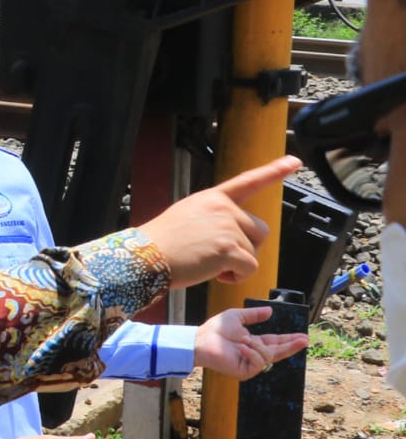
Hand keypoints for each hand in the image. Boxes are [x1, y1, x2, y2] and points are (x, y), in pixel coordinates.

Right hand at [139, 155, 300, 288]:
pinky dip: (236, 276)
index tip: (294, 161)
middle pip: (259, 230)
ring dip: (236, 264)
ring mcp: (227, 227)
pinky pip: (249, 267)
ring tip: (208, 264)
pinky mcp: (229, 248)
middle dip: (246, 247)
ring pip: (254, 252)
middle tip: (219, 257)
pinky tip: (214, 274)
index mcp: (212, 198)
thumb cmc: (160, 244)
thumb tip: (234, 236)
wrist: (144, 258)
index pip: (248, 181)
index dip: (274, 171)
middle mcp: (223, 208)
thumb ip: (213, 218)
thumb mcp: (186, 217)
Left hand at [194, 306, 308, 379]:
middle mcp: (254, 354)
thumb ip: (254, 314)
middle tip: (304, 340)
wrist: (201, 340)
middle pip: (278, 352)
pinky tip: (242, 347)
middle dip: (291, 346)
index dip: (289, 340)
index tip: (303, 337)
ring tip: (243, 340)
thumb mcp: (237, 317)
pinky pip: (258, 362)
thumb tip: (271, 311)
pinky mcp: (244, 371)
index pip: (275, 342)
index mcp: (254, 343)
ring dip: (258, 346)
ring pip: (268, 356)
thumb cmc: (216, 329)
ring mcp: (249, 364)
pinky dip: (252, 353)